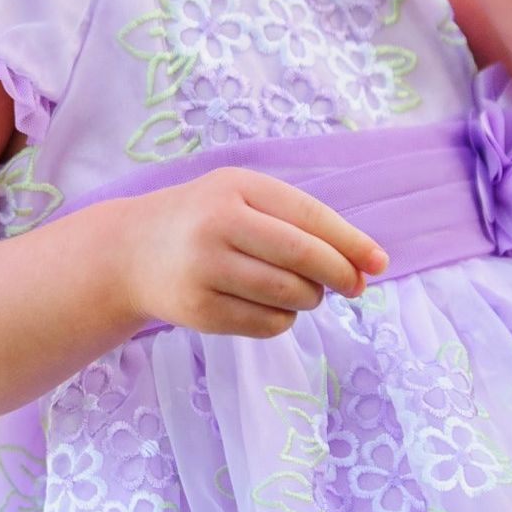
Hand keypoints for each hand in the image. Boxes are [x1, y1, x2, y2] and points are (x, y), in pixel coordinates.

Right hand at [118, 166, 388, 338]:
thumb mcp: (240, 196)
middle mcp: (217, 224)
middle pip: (303, 258)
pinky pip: (267, 324)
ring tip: (303, 290)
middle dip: (339, 275)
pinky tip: (271, 305)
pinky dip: (283, 319)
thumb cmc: (203, 217)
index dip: (350, 242)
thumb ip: (297, 220)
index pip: (308, 216)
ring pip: (289, 295)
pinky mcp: (199, 311)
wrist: (131, 250)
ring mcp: (205, 270)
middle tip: (354, 286)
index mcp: (235, 187)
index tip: (380, 263)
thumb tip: (364, 267)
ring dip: (310, 298)